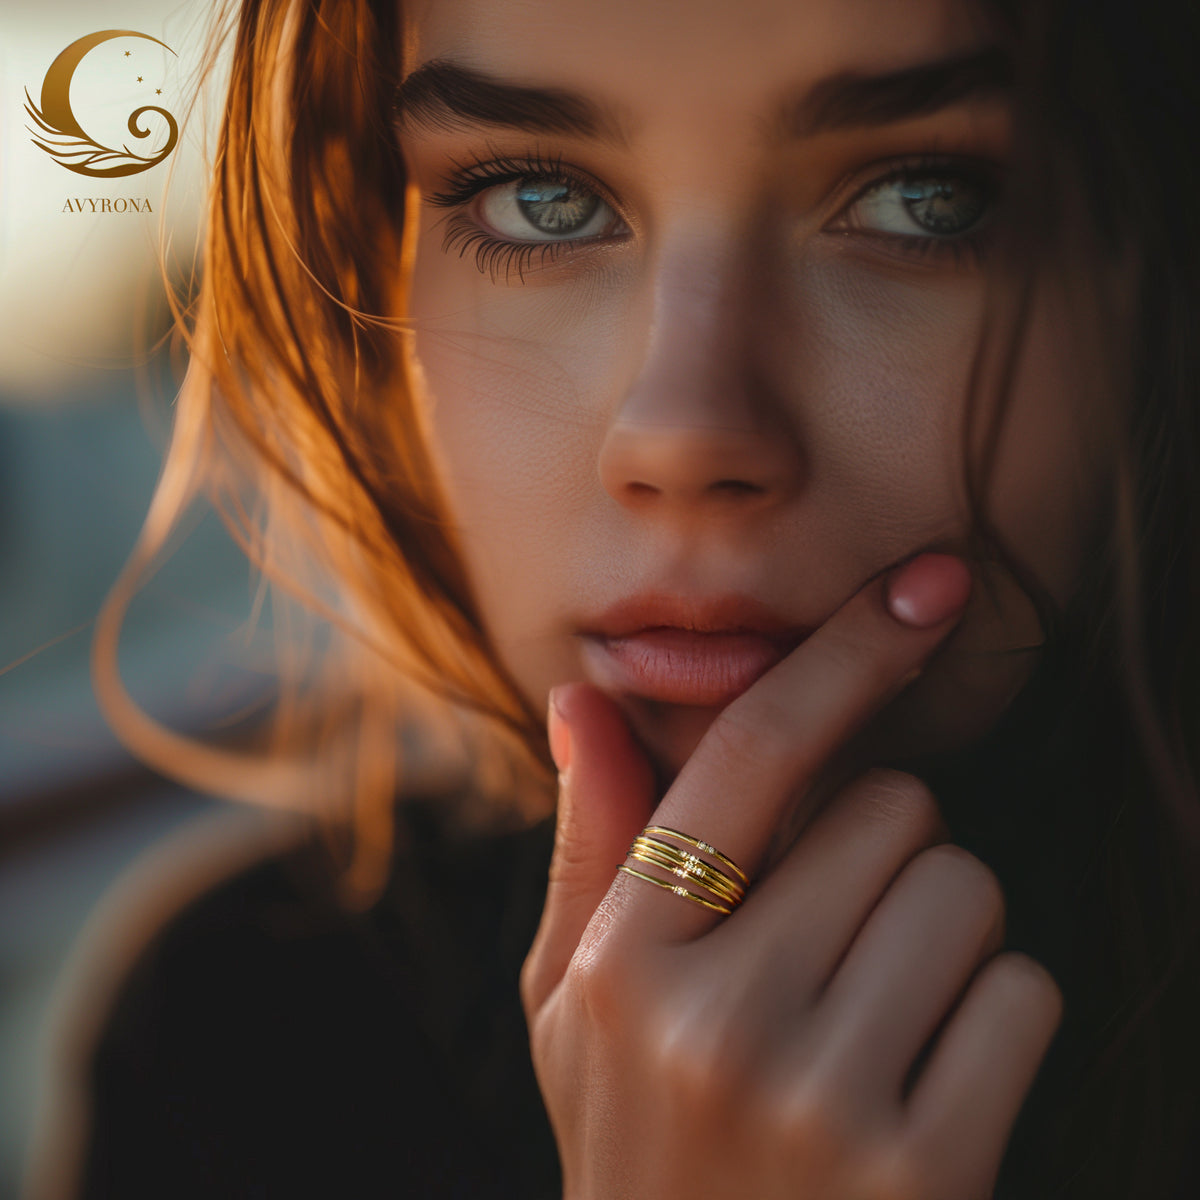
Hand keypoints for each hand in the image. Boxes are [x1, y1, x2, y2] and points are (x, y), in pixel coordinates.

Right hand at [521, 554, 1063, 1199]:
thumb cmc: (634, 1143)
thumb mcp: (574, 1006)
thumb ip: (589, 846)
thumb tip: (580, 698)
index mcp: (626, 963)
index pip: (748, 757)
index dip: (844, 654)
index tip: (930, 586)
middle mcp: (717, 1023)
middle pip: (894, 811)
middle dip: (886, 845)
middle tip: (838, 925)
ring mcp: (823, 1102)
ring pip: (966, 890)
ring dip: (942, 925)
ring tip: (875, 1005)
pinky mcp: (927, 1173)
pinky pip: (1021, 996)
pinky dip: (993, 1015)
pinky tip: (926, 1079)